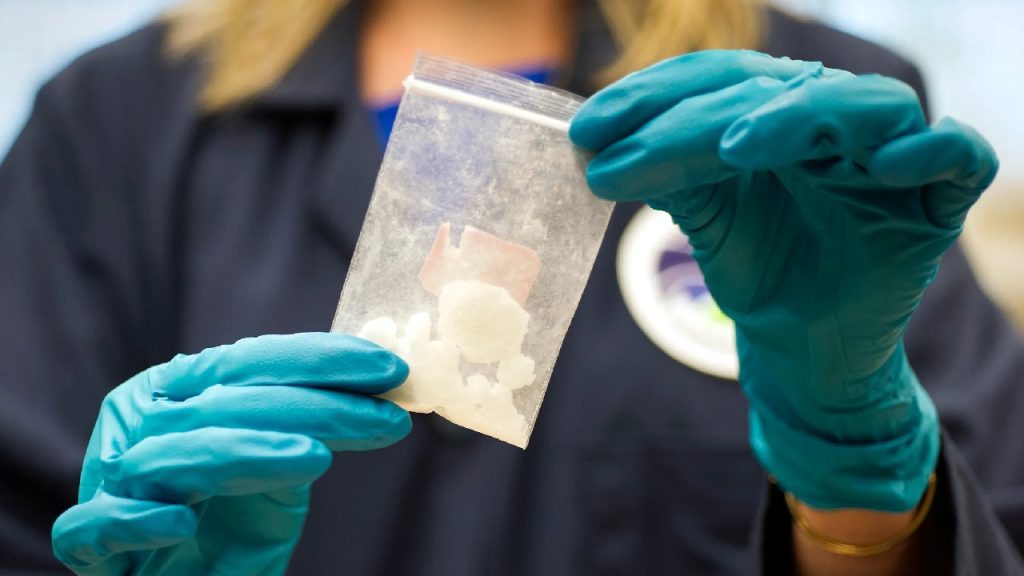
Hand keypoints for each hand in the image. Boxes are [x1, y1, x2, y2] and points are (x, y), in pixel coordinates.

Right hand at [51, 333, 410, 574]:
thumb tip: (388, 389)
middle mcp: (143, 424)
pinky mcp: (90, 548)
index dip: (320, 360)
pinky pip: (96, 526)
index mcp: (182, 392)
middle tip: (385, 415)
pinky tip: (182, 522)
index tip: (389, 370)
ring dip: (244, 451)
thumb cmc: (229, 530)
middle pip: (223, 401)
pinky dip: (135, 519)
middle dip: (313, 405)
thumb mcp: (280, 470)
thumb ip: (313, 427)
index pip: (251, 362)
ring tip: (316, 457)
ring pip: (172, 453)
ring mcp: (113, 483)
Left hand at [571, 50, 997, 510]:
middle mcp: (832, 125)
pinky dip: (930, 148)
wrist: (801, 354)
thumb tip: (597, 146)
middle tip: (620, 149)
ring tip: (735, 145)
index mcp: (777, 118)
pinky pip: (958, 156)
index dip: (654, 95)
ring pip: (865, 105)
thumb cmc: (759, 274)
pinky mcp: (934, 203)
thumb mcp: (705, 217)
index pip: (721, 81)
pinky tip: (883, 161)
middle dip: (693, 117)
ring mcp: (886, 159)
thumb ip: (668, 173)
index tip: (586, 131)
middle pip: (777, 89)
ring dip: (801, 116)